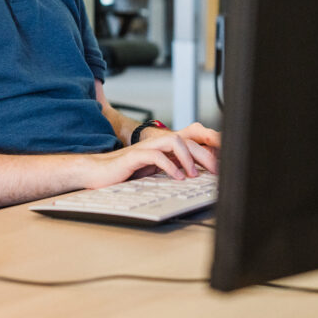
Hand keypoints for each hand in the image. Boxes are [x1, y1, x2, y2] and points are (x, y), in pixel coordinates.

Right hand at [84, 129, 218, 187]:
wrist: (95, 172)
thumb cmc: (122, 173)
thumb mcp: (151, 172)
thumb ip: (170, 169)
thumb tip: (193, 177)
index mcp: (161, 148)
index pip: (189, 143)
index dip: (206, 152)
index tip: (221, 167)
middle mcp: (155, 144)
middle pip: (186, 140)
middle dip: (204, 154)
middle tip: (216, 172)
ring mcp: (145, 148)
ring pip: (173, 141)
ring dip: (187, 158)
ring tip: (194, 175)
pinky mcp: (133, 156)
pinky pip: (155, 156)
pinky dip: (169, 167)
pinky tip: (176, 178)